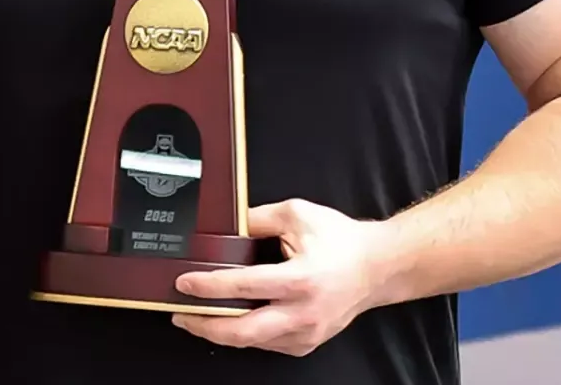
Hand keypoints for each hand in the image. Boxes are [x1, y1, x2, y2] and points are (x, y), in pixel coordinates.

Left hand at [170, 199, 389, 356]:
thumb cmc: (342, 241)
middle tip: (180, 314)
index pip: (243, 287)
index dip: (208, 287)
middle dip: (205, 326)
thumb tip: (226, 224)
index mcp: (300, 279)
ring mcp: (307, 332)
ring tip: (197, 318)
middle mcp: (303, 311)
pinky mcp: (308, 342)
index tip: (184, 283)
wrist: (380, 267)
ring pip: (254, 342)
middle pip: (243, 331)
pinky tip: (230, 323)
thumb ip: (257, 218)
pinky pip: (269, 344)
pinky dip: (246, 335)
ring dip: (222, 332)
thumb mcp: (298, 215)